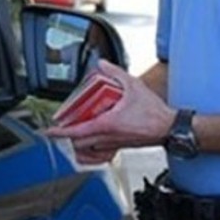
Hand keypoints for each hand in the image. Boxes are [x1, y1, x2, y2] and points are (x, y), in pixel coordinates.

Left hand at [45, 60, 174, 162]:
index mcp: (108, 124)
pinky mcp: (121, 147)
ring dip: (77, 144)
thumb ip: (116, 73)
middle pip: (78, 143)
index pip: (77, 131)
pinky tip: (90, 145)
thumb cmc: (155, 113)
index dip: (60, 132)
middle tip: (60, 129)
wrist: (170, 128)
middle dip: (66, 137)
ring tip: (71, 136)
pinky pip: (100, 155)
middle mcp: (108, 137)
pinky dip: (91, 152)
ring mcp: (114, 144)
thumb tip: (103, 64)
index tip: (50, 131)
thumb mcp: (133, 86)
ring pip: (88, 151)